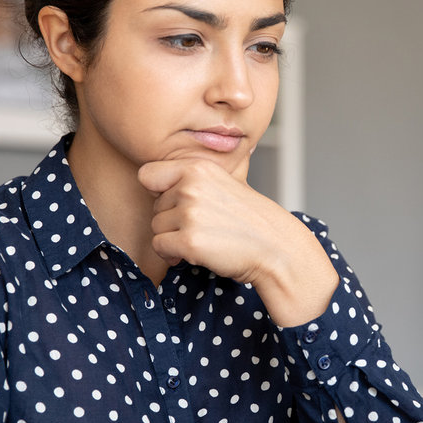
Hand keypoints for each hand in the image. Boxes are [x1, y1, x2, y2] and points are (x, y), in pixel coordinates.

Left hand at [138, 158, 337, 326]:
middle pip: (154, 206)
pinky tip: (195, 253)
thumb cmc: (250, 219)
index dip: (158, 192)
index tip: (177, 203)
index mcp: (198, 168)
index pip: (147, 174)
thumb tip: (155, 173)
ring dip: (172, 239)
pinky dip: (172, 255)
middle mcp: (191, 186)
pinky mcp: (189, 241)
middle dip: (171, 220)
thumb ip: (193, 176)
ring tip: (201, 239)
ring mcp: (189, 213)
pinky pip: (159, 247)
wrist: (275, 247)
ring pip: (156, 228)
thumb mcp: (225, 182)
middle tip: (201, 227)